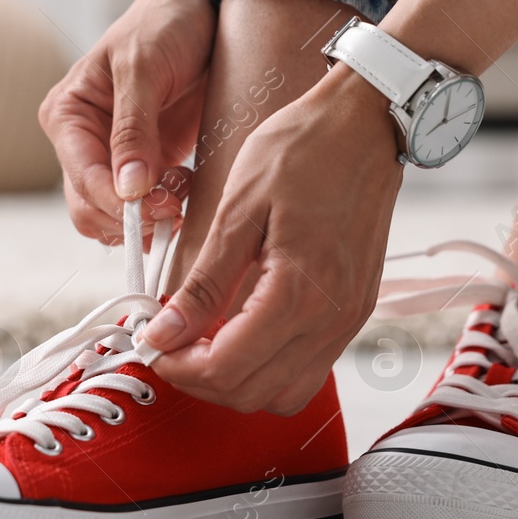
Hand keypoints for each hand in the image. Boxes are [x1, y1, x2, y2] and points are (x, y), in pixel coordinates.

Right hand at [38, 0, 214, 243]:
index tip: (157, 206)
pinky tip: (186, 187)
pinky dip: (164, 210)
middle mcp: (83, 141)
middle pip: (90, 207)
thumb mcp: (144, 68)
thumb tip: (128, 187)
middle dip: (131, 216)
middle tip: (174, 206)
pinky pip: (144, 207)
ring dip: (149, 217)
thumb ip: (133, 128)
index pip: (82, 177)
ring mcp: (113, 156)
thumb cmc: (164, 24)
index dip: (117, 201)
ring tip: (182, 190)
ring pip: (115, 216)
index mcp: (68, 114)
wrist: (199, 9)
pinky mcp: (146, 164)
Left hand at [140, 67, 403, 413]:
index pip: (226, 368)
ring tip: (203, 340)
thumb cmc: (303, 149)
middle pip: (252, 394)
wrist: (366, 123)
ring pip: (284, 394)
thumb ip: (205, 282)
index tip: (152, 343)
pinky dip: (269, 366)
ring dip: (237, 381)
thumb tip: (167, 332)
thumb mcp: (238, 209)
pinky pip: (309, 367)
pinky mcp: (356, 311)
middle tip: (169, 343)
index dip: (178, 366)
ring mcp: (349, 320)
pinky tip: (241, 329)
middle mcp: (331, 320)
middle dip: (200, 379)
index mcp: (299, 293)